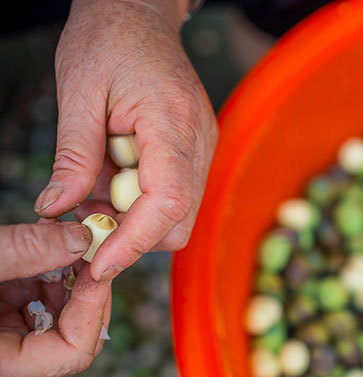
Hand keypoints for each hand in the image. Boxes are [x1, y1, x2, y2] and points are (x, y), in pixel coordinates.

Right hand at [0, 221, 111, 376]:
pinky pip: (34, 296)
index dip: (93, 307)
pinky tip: (45, 236)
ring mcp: (5, 337)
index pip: (75, 353)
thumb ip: (24, 253)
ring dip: (67, 269)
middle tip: (92, 241)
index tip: (97, 267)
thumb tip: (81, 238)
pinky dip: (43, 266)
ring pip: (57, 309)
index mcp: (2, 367)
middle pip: (74, 330)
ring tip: (67, 230)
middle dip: (86, 284)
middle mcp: (8, 359)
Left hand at [34, 0, 217, 281]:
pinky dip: (141, 201)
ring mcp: (203, 147)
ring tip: (92, 193)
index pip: (167, 203)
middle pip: (180, 220)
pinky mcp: (196, 150)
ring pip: (179, 213)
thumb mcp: (78, 92)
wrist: (140, 13)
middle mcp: (200, 141)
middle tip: (86, 226)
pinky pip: (176, 193)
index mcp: (173, 123)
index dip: (134, 242)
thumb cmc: (108, 40)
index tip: (99, 264)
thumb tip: (58, 211)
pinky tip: (112, 178)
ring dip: (134, 218)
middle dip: (134, 236)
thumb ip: (74, 157)